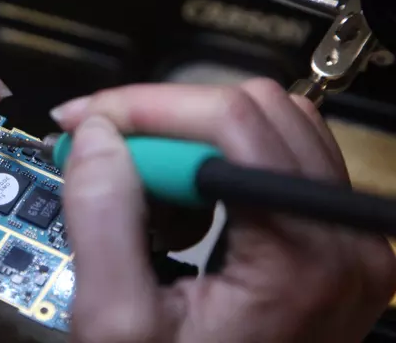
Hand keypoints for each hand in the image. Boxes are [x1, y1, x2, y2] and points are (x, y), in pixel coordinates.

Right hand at [53, 79, 395, 341]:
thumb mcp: (117, 325)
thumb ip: (102, 221)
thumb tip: (97, 136)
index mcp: (303, 255)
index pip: (232, 121)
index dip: (144, 108)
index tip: (84, 125)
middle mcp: (344, 237)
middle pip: (255, 110)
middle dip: (164, 120)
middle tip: (102, 152)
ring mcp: (346, 238)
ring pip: (269, 125)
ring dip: (189, 139)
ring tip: (142, 189)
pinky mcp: (331, 241)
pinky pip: (276, 159)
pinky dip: (214, 163)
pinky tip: (179, 207)